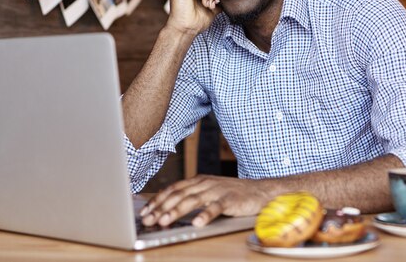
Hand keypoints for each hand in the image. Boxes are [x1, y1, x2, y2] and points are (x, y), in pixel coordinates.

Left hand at [140, 175, 270, 226]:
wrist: (260, 190)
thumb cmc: (232, 194)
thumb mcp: (209, 191)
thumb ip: (191, 197)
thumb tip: (167, 210)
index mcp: (198, 181)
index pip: (173, 189)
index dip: (158, 200)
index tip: (145, 211)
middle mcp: (205, 183)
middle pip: (179, 195)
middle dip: (161, 208)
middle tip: (148, 219)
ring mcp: (217, 191)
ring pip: (193, 200)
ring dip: (177, 211)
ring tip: (165, 221)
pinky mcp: (230, 200)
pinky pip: (216, 208)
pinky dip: (205, 215)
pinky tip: (197, 223)